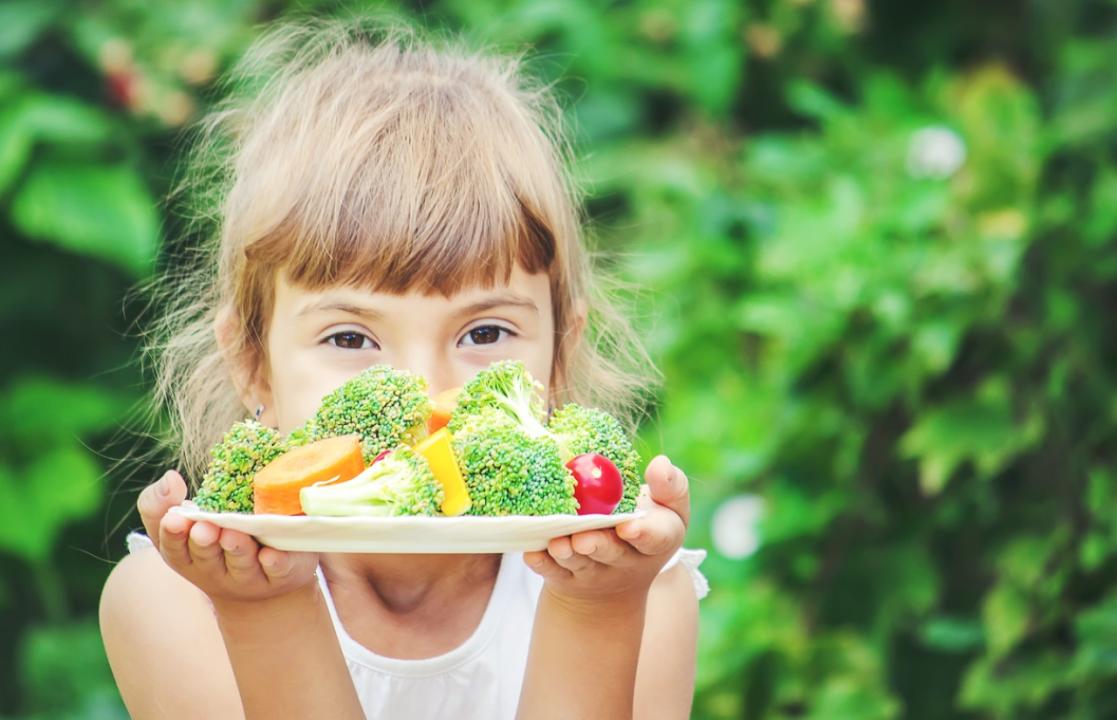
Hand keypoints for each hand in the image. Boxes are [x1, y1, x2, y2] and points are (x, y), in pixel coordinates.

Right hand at [136, 470, 318, 606]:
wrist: (262, 577)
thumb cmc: (215, 541)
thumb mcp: (184, 523)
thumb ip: (164, 502)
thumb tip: (170, 477)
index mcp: (189, 556)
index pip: (174, 548)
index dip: (173, 534)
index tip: (174, 518)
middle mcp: (216, 570)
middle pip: (207, 558)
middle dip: (204, 542)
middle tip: (204, 528)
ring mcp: (248, 576)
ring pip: (241, 564)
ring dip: (236, 549)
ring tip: (231, 534)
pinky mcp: (281, 574)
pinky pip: (277, 571)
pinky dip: (274, 563)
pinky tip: (270, 554)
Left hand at [523, 455, 689, 607]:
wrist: (620, 574)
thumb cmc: (646, 525)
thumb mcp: (669, 507)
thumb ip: (670, 485)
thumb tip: (660, 463)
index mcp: (656, 541)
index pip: (654, 539)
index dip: (642, 533)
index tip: (628, 525)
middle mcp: (625, 561)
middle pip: (611, 553)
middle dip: (597, 546)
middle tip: (583, 538)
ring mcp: (595, 572)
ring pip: (579, 564)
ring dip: (567, 554)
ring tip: (557, 544)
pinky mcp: (567, 578)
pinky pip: (553, 572)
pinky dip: (542, 563)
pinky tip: (532, 553)